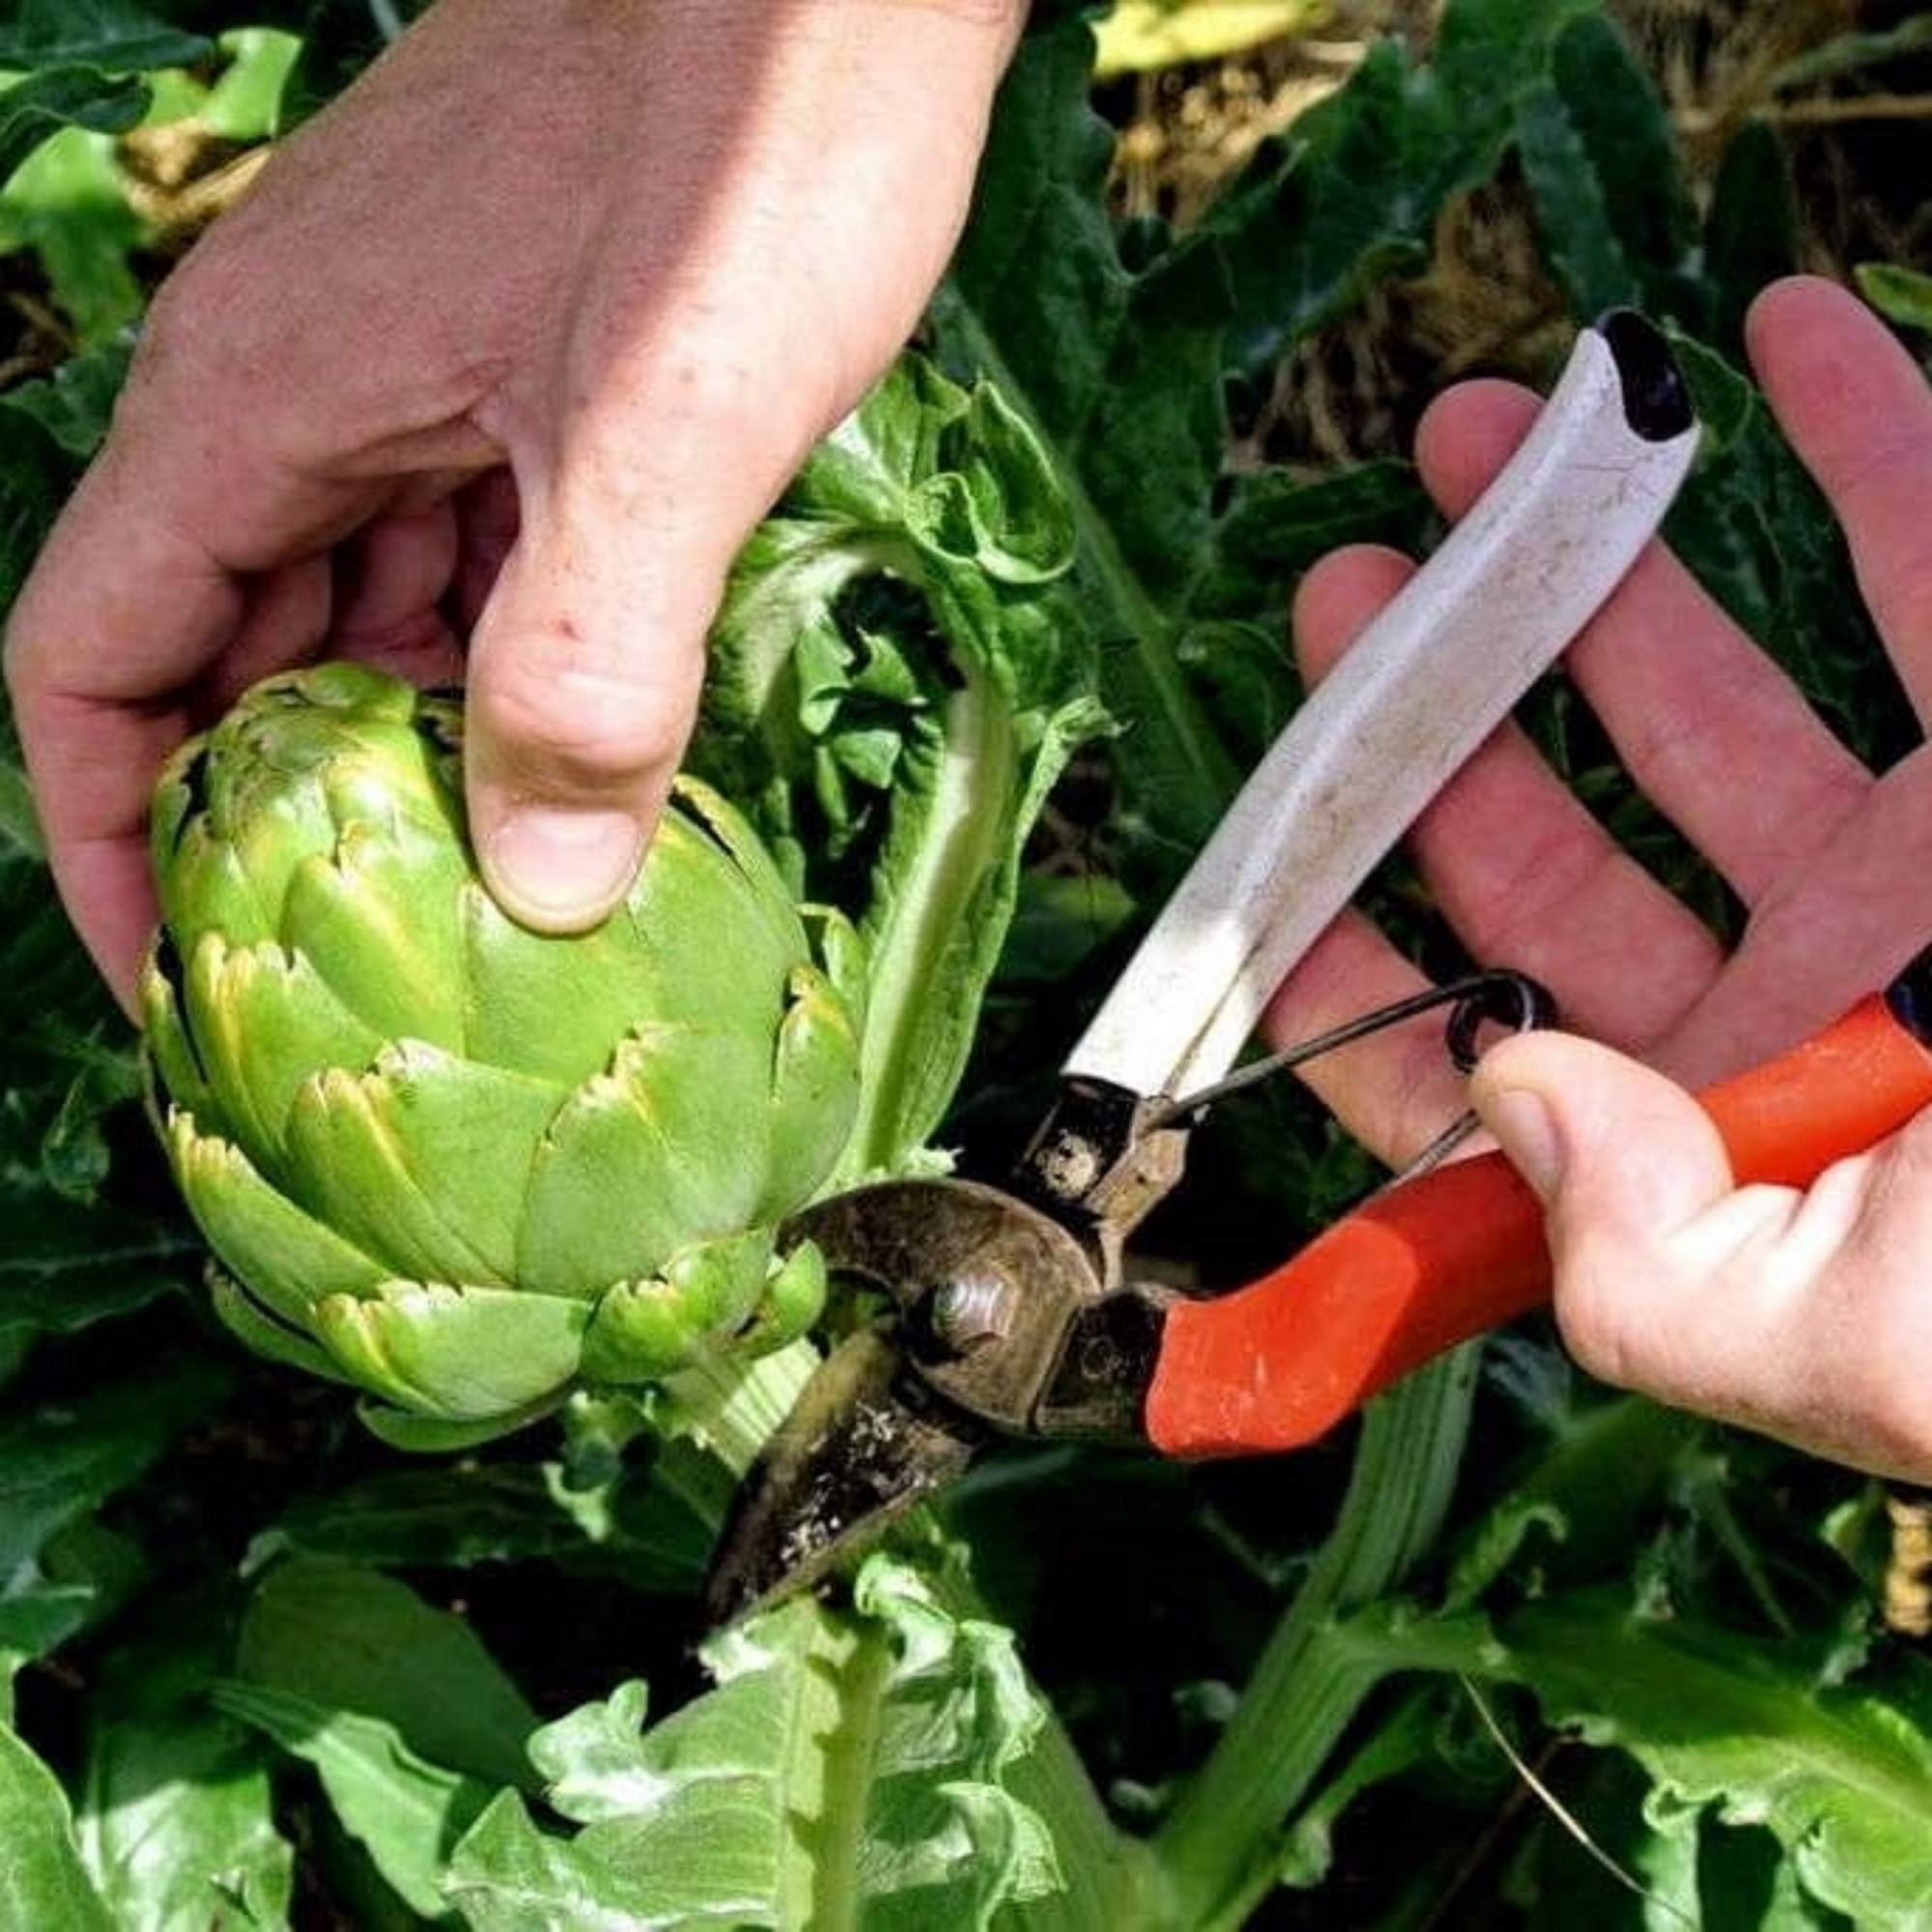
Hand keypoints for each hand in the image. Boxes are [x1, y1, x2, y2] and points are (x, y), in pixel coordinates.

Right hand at [4, 0, 1019, 1009]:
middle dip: (267, 826)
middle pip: (212, 655)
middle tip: (359, 985)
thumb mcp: (671, 422)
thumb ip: (593, 659)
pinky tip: (566, 738)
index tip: (184, 992)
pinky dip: (484, 659)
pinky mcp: (510, 365)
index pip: (88, 666)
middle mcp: (297, 388)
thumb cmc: (752, 131)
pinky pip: (449, 549)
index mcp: (257, 403)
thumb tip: (544, 887)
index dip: (111, 846)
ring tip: (472, 893)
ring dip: (390, 752)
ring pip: (342, 611)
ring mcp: (402, 370)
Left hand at [1269, 275, 1931, 1480]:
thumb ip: (1648, 1275)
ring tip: (1481, 443)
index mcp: (1722, 1148)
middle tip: (1348, 587)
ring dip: (1596, 561)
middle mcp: (1799, 1002)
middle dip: (1440, 710)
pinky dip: (1883, 444)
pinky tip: (1786, 336)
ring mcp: (1922, 871)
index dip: (1356, 975)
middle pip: (1560, 845)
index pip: (1476, 1061)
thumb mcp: (1866, 1351)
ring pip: (1721, 691)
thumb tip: (1512, 1094)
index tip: (1270, 861)